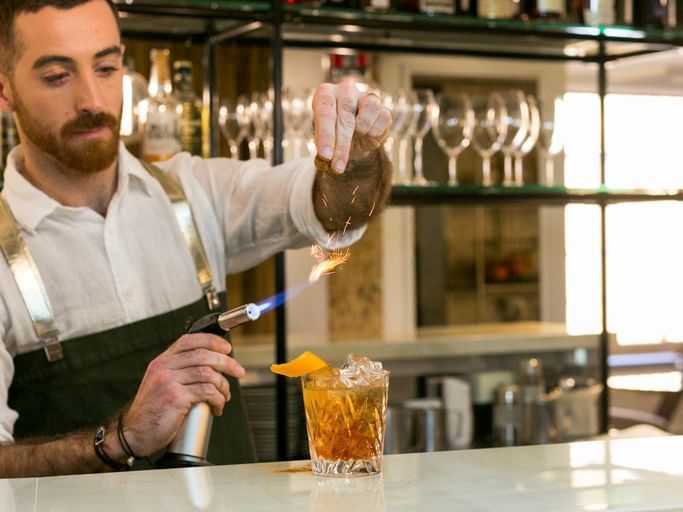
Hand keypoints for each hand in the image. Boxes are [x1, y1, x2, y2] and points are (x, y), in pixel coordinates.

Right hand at [119, 333, 244, 456]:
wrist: (133, 434)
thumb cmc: (151, 412)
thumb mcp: (161, 383)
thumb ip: (180, 371)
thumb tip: (212, 366)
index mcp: (162, 361)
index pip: (189, 340)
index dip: (212, 341)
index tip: (227, 348)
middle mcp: (163, 368)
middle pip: (204, 355)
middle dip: (227, 362)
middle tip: (238, 371)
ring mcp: (168, 382)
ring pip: (208, 373)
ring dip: (223, 385)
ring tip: (225, 395)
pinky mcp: (175, 398)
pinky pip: (206, 392)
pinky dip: (218, 399)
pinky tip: (217, 406)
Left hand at [312, 79, 391, 173]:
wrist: (353, 132)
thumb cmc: (333, 131)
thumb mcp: (323, 136)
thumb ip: (323, 143)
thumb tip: (326, 158)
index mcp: (326, 93)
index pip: (325, 114)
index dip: (326, 136)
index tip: (326, 156)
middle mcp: (345, 90)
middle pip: (344, 120)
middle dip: (341, 147)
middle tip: (337, 167)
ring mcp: (365, 95)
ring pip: (364, 120)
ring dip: (360, 135)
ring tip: (356, 136)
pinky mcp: (382, 106)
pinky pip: (381, 121)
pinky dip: (374, 132)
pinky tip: (367, 133)